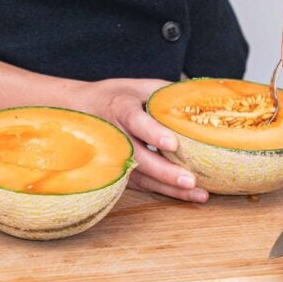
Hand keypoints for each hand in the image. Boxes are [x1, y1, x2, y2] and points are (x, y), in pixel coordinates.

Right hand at [72, 78, 208, 202]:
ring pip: (141, 176)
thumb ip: (167, 94)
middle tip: (191, 179)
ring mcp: (115, 157)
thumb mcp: (140, 86)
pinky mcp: (118, 172)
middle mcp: (116, 135)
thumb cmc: (118, 96)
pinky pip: (142, 184)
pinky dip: (165, 191)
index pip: (136, 121)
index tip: (172, 144)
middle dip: (165, 171)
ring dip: (170, 187)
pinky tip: (188, 195)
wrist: (81, 110)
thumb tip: (201, 101)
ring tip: (198, 193)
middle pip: (139, 157)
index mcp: (121, 108)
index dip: (153, 133)